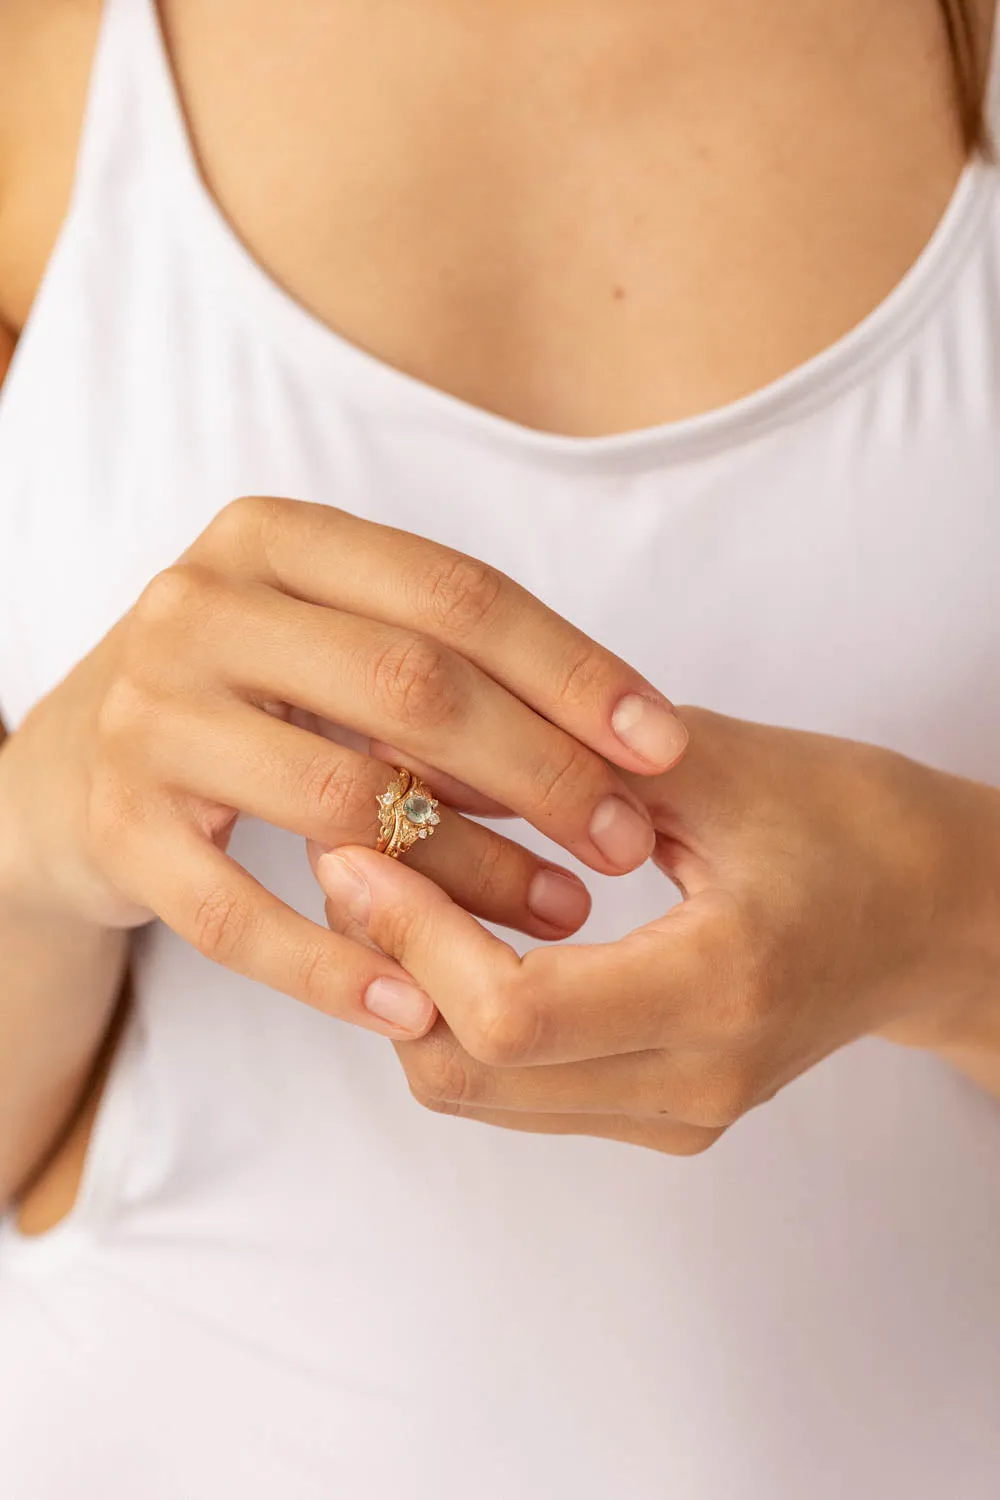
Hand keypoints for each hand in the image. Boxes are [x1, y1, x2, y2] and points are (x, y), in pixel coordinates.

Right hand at [0, 496, 686, 1039]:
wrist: (67, 770)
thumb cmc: (247, 702)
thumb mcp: (330, 645)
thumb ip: (447, 666)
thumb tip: (626, 743)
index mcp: (276, 540)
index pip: (456, 593)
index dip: (573, 668)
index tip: (663, 742)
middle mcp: (202, 606)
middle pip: (412, 685)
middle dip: (543, 770)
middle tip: (625, 841)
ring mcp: (149, 716)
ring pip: (342, 800)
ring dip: (470, 871)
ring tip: (561, 915)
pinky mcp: (113, 827)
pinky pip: (239, 915)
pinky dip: (335, 969)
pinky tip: (421, 1009)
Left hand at [317, 708, 999, 1146]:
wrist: (940, 917)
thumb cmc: (855, 824)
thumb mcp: (720, 766)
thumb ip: (571, 758)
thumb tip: (421, 745)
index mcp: (721, 988)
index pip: (513, 1014)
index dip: (412, 938)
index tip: (358, 851)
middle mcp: (698, 1080)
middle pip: (471, 1074)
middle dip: (387, 969)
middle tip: (354, 863)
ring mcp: (682, 1115)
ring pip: (480, 1094)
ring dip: (413, 997)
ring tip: (392, 889)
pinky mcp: (667, 1116)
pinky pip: (520, 1092)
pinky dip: (463, 1020)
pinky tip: (457, 933)